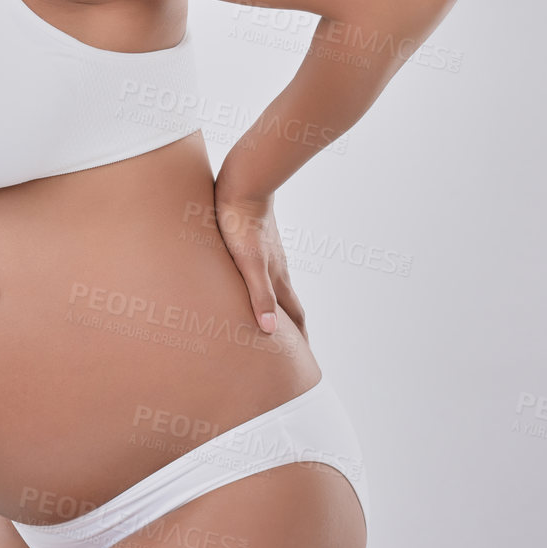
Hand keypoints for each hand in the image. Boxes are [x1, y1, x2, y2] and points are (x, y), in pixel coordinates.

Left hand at [211, 186, 306, 340]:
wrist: (244, 186)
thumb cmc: (242, 225)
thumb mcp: (248, 264)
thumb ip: (260, 296)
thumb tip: (271, 331)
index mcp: (277, 279)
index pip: (295, 317)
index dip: (300, 340)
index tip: (305, 361)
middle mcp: (277, 269)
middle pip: (289, 305)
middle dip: (293, 330)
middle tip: (293, 351)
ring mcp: (268, 255)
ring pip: (276, 289)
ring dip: (279, 309)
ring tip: (273, 324)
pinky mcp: (256, 242)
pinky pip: (263, 273)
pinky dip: (263, 290)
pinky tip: (252, 286)